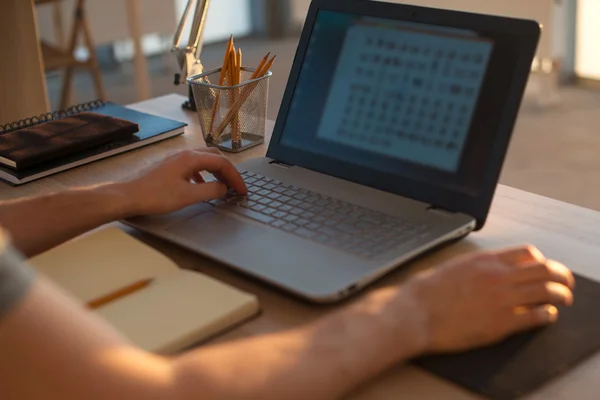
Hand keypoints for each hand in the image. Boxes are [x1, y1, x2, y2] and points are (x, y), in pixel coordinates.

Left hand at [119, 149, 246, 216]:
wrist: (127, 196)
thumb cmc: (155, 196)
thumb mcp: (188, 196)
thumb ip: (210, 191)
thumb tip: (224, 188)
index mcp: (191, 158)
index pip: (222, 162)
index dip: (235, 177)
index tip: (242, 190)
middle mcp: (184, 154)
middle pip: (214, 156)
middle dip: (228, 171)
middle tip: (235, 186)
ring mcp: (175, 159)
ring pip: (203, 160)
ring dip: (216, 171)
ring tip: (222, 186)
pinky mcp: (169, 166)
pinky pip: (193, 166)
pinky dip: (203, 174)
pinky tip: (200, 186)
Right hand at [404, 245, 574, 353]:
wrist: (415, 312)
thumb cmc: (426, 292)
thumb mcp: (454, 268)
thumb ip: (477, 268)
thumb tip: (488, 272)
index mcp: (485, 261)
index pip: (527, 253)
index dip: (541, 261)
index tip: (542, 269)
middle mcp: (498, 276)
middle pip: (545, 269)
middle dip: (561, 275)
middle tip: (565, 283)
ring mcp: (502, 299)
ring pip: (548, 291)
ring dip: (562, 295)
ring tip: (564, 299)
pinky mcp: (501, 322)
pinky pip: (537, 316)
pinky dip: (548, 315)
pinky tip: (547, 316)